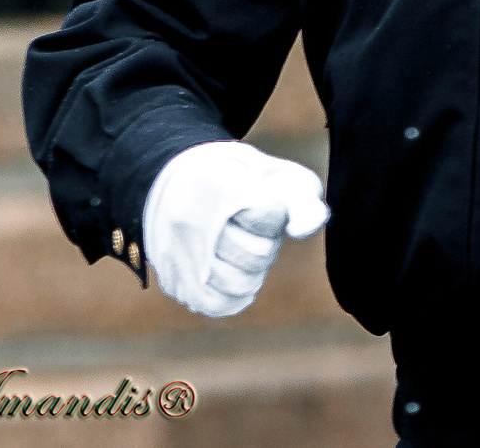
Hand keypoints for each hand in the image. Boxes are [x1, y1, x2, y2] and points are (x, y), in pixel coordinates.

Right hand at [142, 140, 329, 317]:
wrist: (180, 182)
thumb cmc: (242, 179)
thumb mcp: (275, 174)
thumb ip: (302, 199)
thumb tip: (307, 229)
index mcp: (216, 183)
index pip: (269, 214)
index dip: (276, 212)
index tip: (260, 200)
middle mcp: (189, 220)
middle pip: (259, 254)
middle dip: (267, 242)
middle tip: (250, 227)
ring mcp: (176, 254)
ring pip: (241, 284)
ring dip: (253, 269)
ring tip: (240, 248)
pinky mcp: (172, 281)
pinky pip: (218, 305)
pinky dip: (235, 294)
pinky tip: (234, 272)